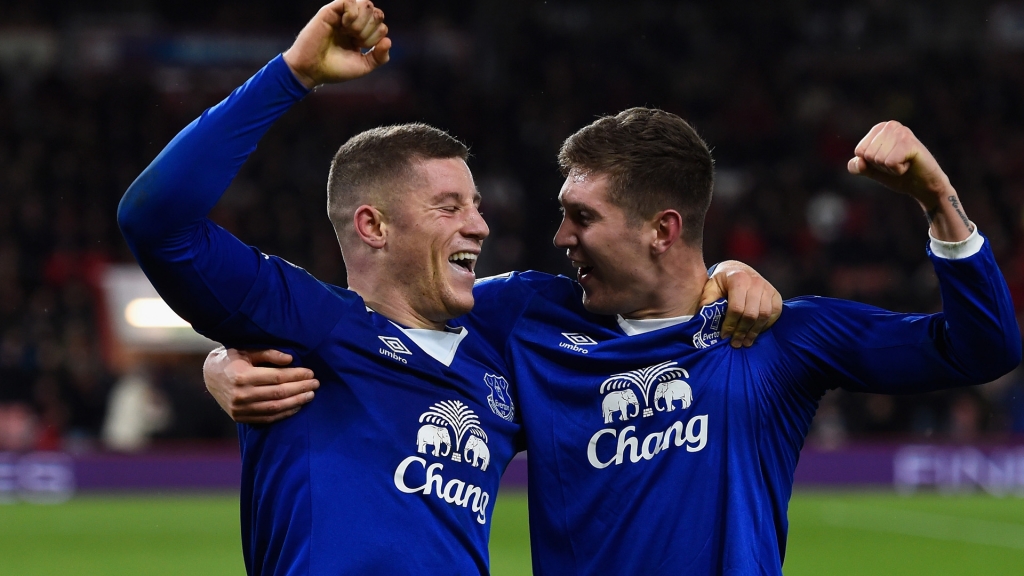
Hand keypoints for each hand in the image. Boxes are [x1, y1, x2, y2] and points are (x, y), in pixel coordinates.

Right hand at [204, 347, 319, 424]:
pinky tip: (297, 406)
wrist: (209, 376)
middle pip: (279, 393)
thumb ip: (269, 353)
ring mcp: (240, 409)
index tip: (310, 373)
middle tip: (316, 384)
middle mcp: (240, 394)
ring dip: (296, 402)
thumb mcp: (247, 350)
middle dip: (301, 388)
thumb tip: (291, 360)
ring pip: (275, 408)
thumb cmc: (232, 359)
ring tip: (310, 395)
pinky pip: (267, 418)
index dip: (297, 376)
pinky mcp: (240, 417)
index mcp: (242, 376)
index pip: (277, 377)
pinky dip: (284, 413)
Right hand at [283, 0, 390, 88]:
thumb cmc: (334, 69)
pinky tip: (345, 25)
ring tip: (350, 32)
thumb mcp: (363, 66)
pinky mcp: (330, 11)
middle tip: (357, 40)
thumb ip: (379, 57)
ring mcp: (342, 15)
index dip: (376, 37)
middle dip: (372, 29)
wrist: (312, 70)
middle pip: (376, 12)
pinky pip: (350, 0)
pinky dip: (352, 13)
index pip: (381, 25)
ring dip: (363, 21)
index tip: (361, 48)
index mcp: (361, 33)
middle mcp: (353, 21)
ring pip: (367, 4)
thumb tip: (388, 41)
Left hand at [699, 261, 782, 347]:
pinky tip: (756, 333)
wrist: (738, 269)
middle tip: (735, 343)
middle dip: (742, 331)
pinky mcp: (776, 294)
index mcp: (738, 279)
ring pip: (764, 315)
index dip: (730, 325)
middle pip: (751, 314)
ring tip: (745, 342)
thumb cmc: (722, 281)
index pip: (736, 308)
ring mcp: (768, 288)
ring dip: (754, 332)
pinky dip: (766, 325)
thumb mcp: (710, 287)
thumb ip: (707, 301)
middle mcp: (755, 282)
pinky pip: (775, 313)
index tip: (724, 336)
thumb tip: (704, 320)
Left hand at [848, 120, 970, 241]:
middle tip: (898, 163)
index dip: (871, 163)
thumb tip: (859, 161)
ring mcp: (901, 132)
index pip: (859, 151)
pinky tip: (909, 164)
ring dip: (890, 168)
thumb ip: (856, 167)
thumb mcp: (871, 171)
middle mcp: (890, 125)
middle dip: (881, 166)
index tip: (888, 162)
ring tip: (904, 163)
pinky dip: (898, 169)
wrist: (922, 185)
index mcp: (879, 128)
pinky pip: (890, 162)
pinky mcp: (910, 142)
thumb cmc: (897, 175)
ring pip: (878, 159)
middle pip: (868, 155)